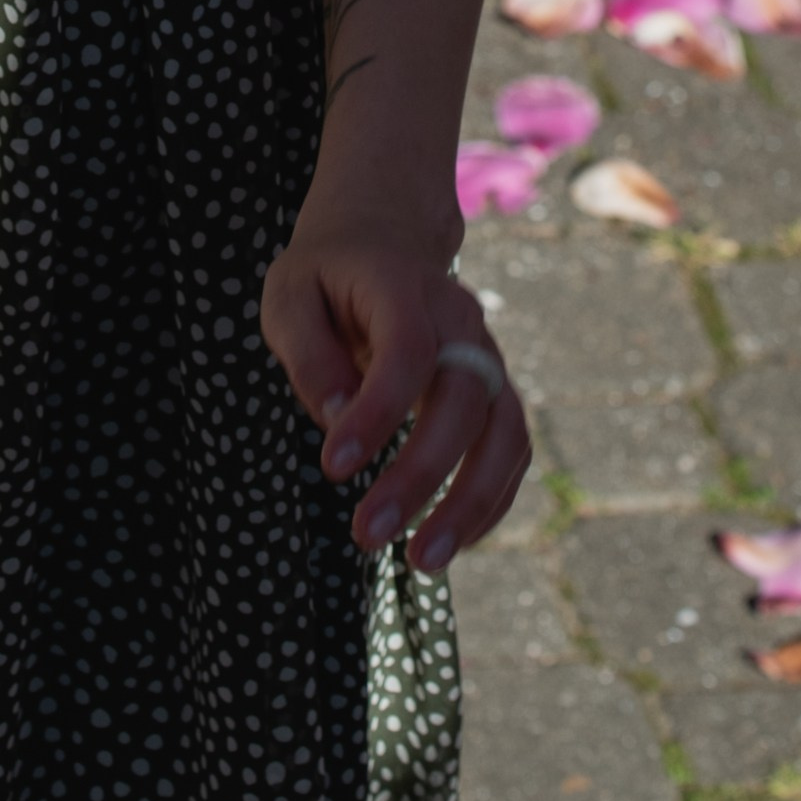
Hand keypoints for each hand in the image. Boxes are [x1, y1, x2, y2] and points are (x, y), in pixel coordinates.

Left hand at [261, 200, 529, 572]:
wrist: (384, 237)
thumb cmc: (327, 275)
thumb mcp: (289, 295)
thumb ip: (308, 354)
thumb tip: (336, 421)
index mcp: (402, 285)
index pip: (407, 350)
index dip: (377, 412)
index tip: (334, 467)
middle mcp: (459, 320)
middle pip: (463, 399)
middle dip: (421, 474)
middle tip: (367, 534)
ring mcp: (486, 355)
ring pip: (504, 432)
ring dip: (471, 502)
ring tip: (422, 563)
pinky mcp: (495, 392)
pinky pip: (510, 450)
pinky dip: (489, 501)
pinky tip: (448, 543)